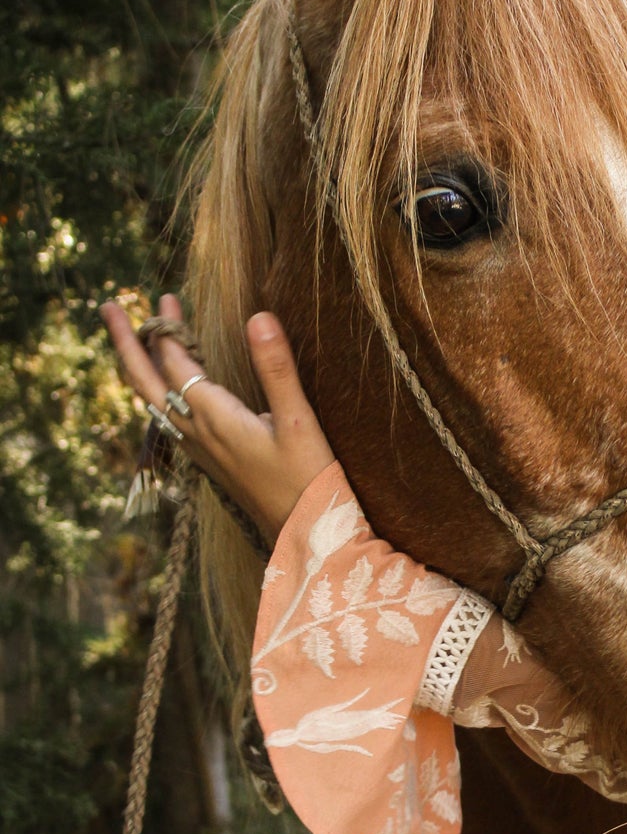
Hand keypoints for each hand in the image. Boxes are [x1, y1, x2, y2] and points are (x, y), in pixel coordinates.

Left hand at [101, 294, 334, 547]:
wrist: (306, 536)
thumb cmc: (309, 480)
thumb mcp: (299, 421)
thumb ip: (276, 367)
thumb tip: (258, 316)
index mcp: (214, 419)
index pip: (174, 364)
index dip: (165, 329)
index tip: (163, 297)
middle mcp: (197, 434)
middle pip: (145, 383)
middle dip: (127, 344)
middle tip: (109, 309)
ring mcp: (201, 450)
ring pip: (155, 402)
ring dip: (141, 366)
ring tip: (138, 339)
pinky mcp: (211, 460)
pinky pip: (170, 418)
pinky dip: (160, 390)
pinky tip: (171, 387)